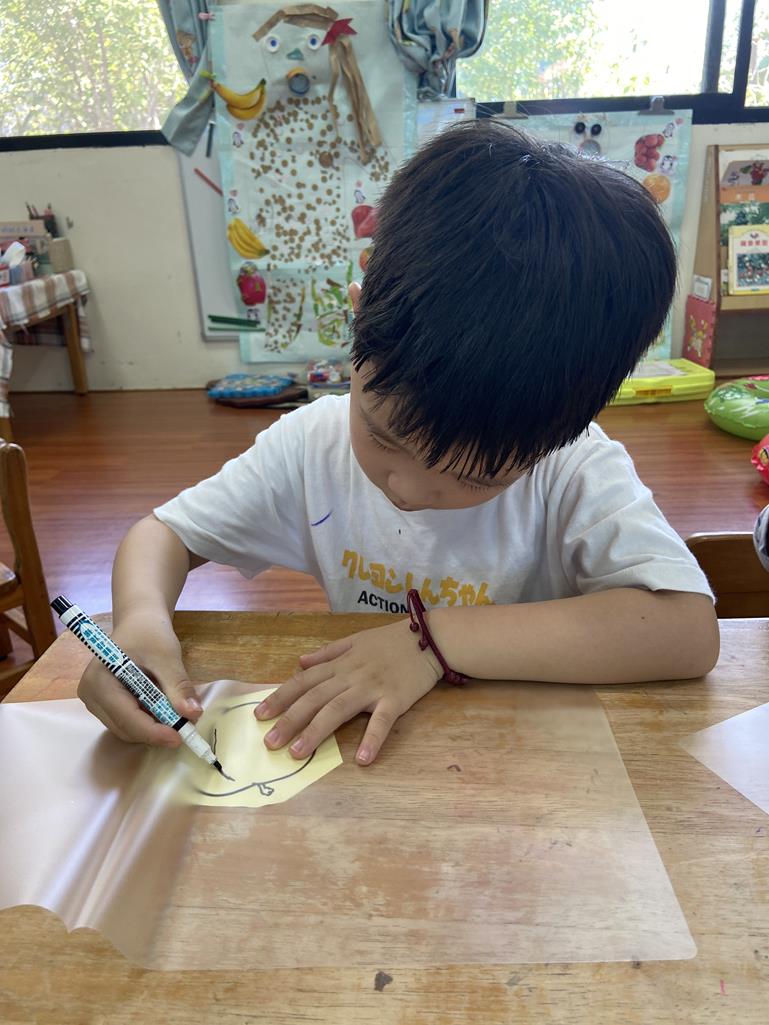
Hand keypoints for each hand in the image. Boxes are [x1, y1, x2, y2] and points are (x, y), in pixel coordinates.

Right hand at [77, 611, 201, 746]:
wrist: (139, 623)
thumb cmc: (149, 633)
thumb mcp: (167, 656)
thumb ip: (178, 686)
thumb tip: (192, 714)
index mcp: (99, 681)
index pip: (125, 717)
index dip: (153, 731)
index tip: (180, 737)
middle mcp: (91, 696)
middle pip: (125, 728)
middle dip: (156, 730)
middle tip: (186, 726)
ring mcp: (96, 702)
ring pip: (127, 729)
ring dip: (153, 727)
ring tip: (176, 713)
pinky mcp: (105, 705)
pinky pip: (128, 722)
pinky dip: (148, 720)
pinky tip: (163, 708)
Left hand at [255, 618, 441, 764]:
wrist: (430, 638)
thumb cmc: (392, 640)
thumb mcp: (355, 639)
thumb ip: (327, 653)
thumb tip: (299, 662)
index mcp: (340, 663)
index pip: (304, 681)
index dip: (281, 697)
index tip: (260, 715)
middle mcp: (351, 675)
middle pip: (314, 698)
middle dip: (290, 720)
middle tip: (270, 743)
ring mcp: (372, 687)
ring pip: (338, 709)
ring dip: (316, 731)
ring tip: (298, 753)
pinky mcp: (396, 699)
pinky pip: (382, 721)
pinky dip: (372, 740)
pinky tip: (362, 760)